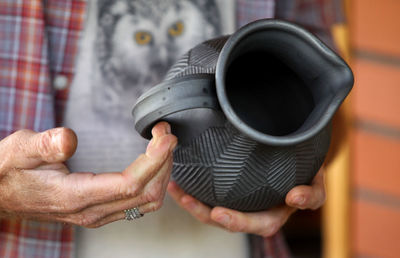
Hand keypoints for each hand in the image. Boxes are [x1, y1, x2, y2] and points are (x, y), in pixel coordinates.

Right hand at [0, 121, 176, 227]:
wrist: (0, 194)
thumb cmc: (9, 171)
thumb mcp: (19, 149)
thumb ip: (44, 144)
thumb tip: (69, 138)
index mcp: (74, 196)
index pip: (129, 184)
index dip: (153, 161)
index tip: (165, 138)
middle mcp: (91, 211)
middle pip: (146, 194)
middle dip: (164, 162)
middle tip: (166, 133)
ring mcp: (97, 214)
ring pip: (147, 202)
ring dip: (162, 172)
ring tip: (164, 144)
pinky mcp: (100, 210)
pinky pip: (139, 203)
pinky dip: (154, 181)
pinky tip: (155, 163)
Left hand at [167, 167, 325, 236]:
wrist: (296, 155)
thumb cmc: (306, 170)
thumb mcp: (316, 182)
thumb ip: (311, 193)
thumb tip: (295, 198)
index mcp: (275, 213)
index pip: (261, 223)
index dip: (241, 221)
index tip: (220, 214)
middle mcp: (256, 211)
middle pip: (231, 221)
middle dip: (211, 215)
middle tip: (195, 204)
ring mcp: (241, 202)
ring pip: (215, 211)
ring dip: (195, 204)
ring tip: (179, 191)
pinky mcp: (230, 190)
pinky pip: (210, 195)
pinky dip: (194, 191)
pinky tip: (179, 181)